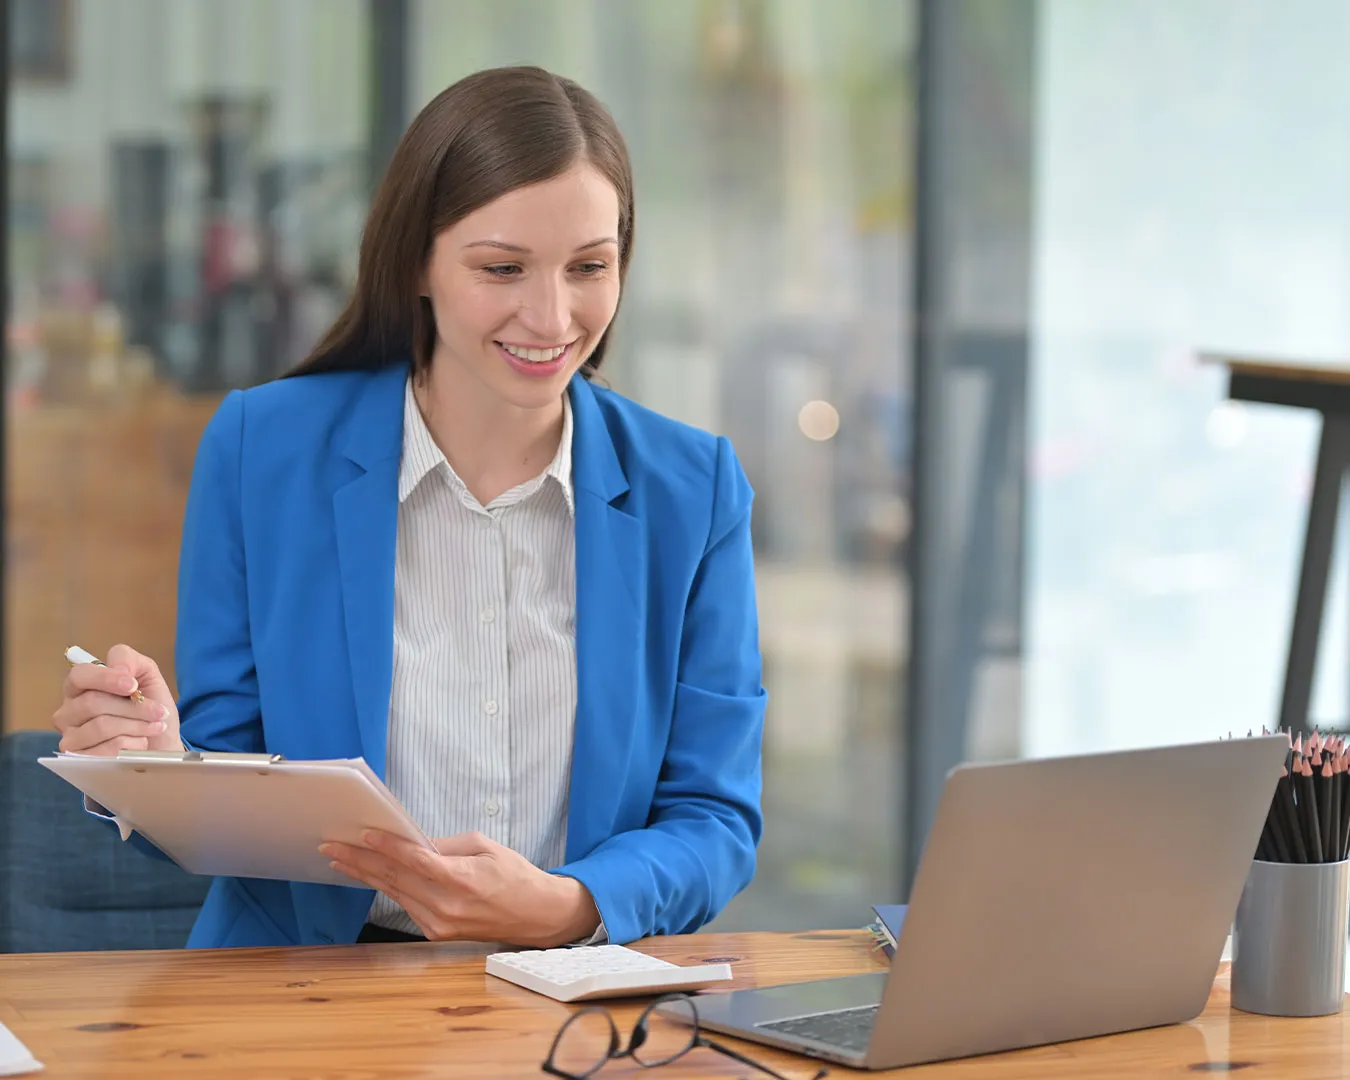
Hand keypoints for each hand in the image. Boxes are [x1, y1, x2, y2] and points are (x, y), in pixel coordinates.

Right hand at [52, 643, 182, 755]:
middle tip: (158, 712)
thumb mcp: (147, 676)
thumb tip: (118, 670)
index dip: (107, 679)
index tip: (133, 685)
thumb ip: (130, 661)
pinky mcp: (80, 762)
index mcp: (80, 687)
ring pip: (101, 726)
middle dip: (134, 707)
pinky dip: (132, 745)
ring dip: (137, 726)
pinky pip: (107, 750)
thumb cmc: (150, 709)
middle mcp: (68, 712)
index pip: (80, 676)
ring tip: (154, 727)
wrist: (162, 745)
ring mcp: (71, 738)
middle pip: (93, 703)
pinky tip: (141, 744)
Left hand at [320, 830, 600, 946]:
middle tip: (332, 847)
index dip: (386, 846)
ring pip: (395, 893)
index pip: (414, 860)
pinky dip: (388, 888)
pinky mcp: (436, 932)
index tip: (362, 834)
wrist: (536, 915)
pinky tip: (370, 876)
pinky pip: (406, 905)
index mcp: (462, 879)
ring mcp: (439, 923)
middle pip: (394, 878)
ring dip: (366, 875)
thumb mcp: (485, 846)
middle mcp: (446, 906)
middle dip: (360, 860)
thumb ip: (446, 845)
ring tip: (341, 859)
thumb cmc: (515, 875)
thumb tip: (415, 842)